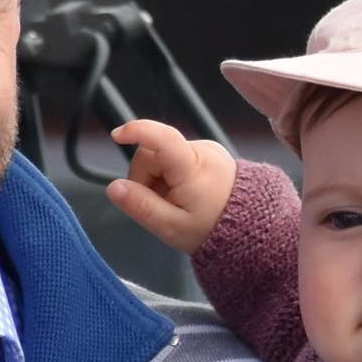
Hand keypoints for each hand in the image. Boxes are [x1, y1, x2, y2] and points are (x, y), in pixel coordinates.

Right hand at [103, 117, 239, 255]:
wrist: (247, 228)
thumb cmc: (212, 230)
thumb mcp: (171, 227)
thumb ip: (141, 206)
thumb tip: (114, 189)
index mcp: (194, 167)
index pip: (163, 138)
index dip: (137, 131)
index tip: (117, 135)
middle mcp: (203, 151)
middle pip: (152, 154)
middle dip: (145, 179)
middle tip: (160, 206)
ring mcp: (207, 149)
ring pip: (161, 157)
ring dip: (158, 180)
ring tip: (175, 203)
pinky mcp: (207, 152)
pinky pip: (175, 159)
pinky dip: (171, 177)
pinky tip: (183, 194)